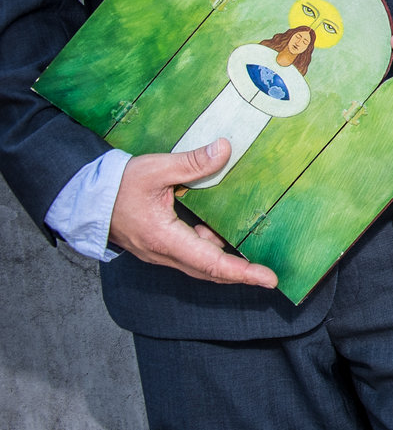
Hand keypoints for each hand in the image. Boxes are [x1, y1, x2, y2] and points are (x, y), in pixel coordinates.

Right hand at [107, 141, 278, 287]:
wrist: (86, 199)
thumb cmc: (118, 185)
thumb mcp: (156, 169)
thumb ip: (192, 162)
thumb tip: (224, 150)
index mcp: (165, 239)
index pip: (210, 262)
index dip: (241, 272)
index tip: (268, 279)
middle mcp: (164, 253)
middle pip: (209, 270)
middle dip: (240, 274)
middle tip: (269, 276)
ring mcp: (161, 252)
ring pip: (200, 264)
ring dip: (226, 262)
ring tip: (255, 257)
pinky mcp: (160, 246)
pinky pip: (191, 254)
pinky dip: (211, 250)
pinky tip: (225, 234)